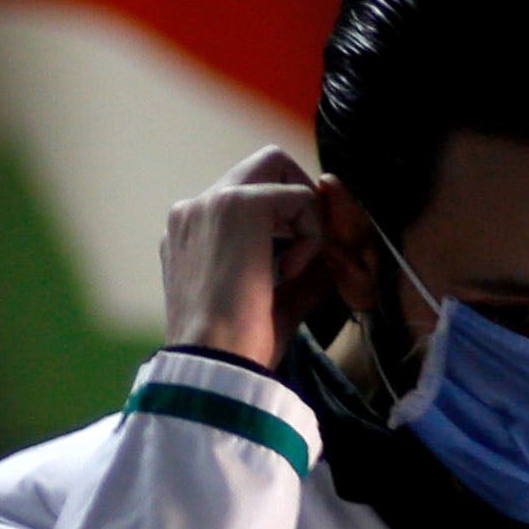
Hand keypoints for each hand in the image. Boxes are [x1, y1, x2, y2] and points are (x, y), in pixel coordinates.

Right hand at [158, 146, 329, 368]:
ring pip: (283, 170)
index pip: (248, 197)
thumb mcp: (276, 298)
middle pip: (265, 164)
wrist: (213, 363)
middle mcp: (192, 210)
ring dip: (305, 217)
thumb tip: (339, 236)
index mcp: (189, 235)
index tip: (290, 269)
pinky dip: (311, 237)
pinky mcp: (238, 204)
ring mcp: (211, 201)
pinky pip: (301, 199)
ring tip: (291, 271)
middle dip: (300, 199)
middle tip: (307, 251)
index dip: (284, 223)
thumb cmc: (239, 348)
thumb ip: (303, 263)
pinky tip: (285, 276)